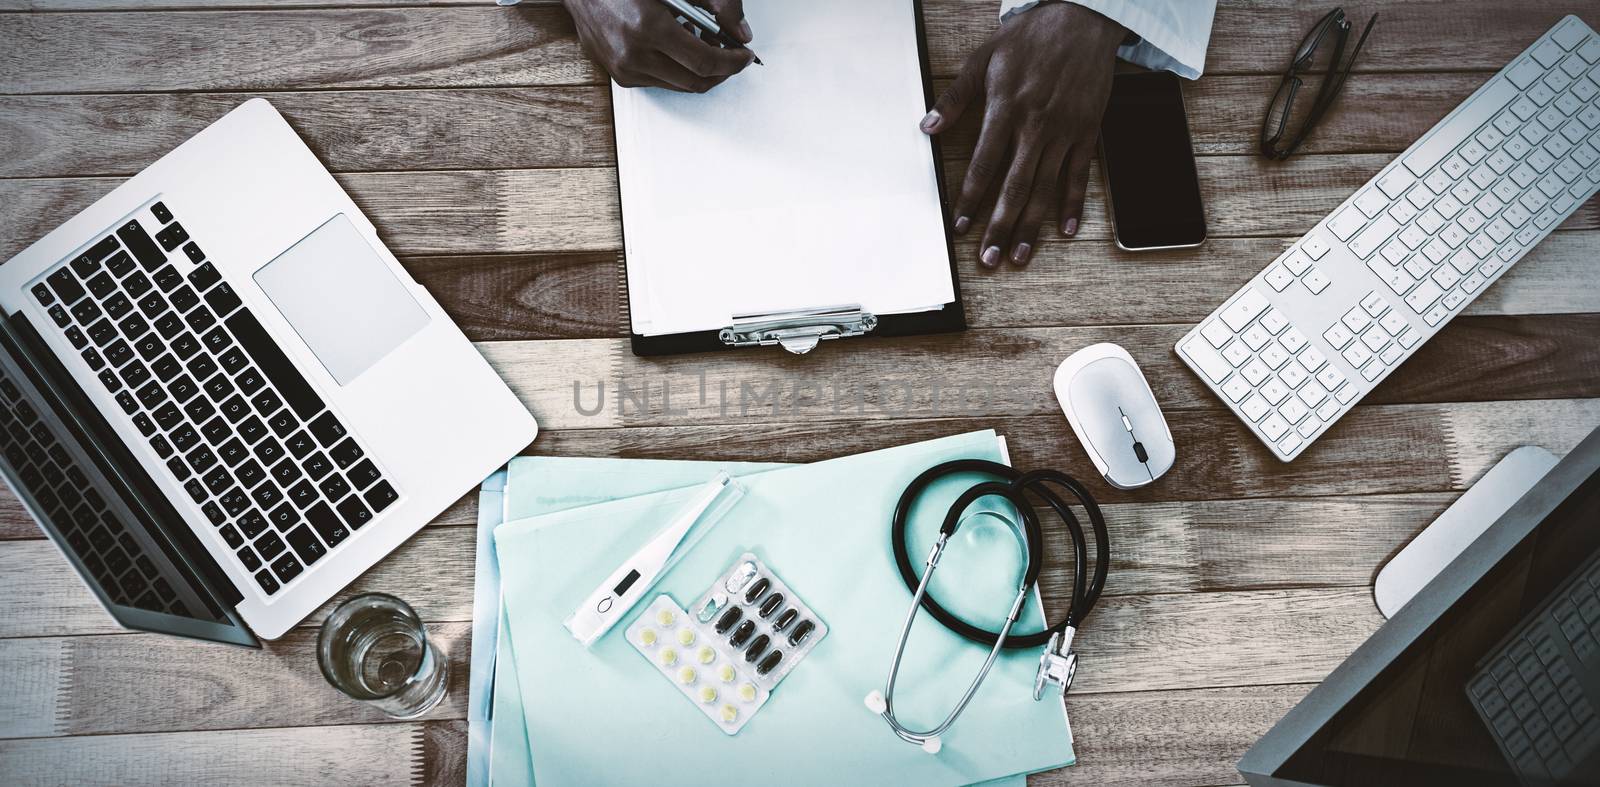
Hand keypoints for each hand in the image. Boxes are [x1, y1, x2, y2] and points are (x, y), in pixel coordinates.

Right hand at [563, 0, 754, 91]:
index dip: (732, 63)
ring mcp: (624, 70)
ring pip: (680, 86)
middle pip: (696, 82)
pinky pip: (661, 83)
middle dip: (722, 72)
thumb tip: (741, 31)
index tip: (745, 56)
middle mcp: (633, 55)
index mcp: (648, 28)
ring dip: (699, 70)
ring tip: (700, 42)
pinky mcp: (620, 76)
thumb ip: (715, 3)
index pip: (704, 62)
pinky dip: (677, 69)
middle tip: (732, 55)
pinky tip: (675, 46)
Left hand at [921, 3, 1125, 266]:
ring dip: (1031, 226)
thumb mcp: (984, 59)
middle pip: (1014, 186)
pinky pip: (1079, 175)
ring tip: (1019, 255)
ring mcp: (1064, 131)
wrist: (1082, 19)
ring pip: (1045, 188)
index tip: (962, 225)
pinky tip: (1064, 229)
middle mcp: (1035, 126)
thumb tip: (928, 126)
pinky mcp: (1087, 131)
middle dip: (999, 226)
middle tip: (989, 258)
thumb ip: (956, 97)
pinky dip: (1072, 204)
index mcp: (1005, 109)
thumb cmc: (1030, 38)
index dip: (971, 199)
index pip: (983, 165)